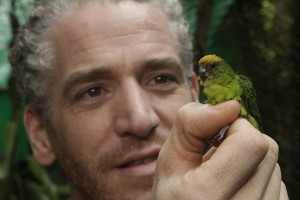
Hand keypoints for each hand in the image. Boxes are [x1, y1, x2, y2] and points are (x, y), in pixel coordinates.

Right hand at [152, 100, 287, 199]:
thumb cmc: (174, 193)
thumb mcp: (171, 157)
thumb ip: (192, 124)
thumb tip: (232, 106)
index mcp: (208, 195)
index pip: (252, 143)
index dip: (235, 128)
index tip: (215, 137)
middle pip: (268, 150)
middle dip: (243, 142)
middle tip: (219, 156)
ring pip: (275, 166)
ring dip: (251, 161)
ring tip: (226, 175)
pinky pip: (278, 184)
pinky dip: (259, 178)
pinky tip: (237, 187)